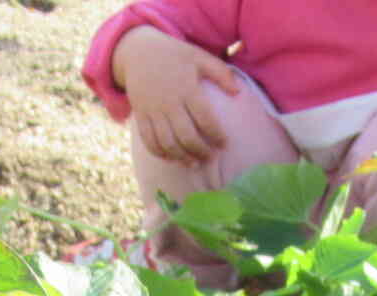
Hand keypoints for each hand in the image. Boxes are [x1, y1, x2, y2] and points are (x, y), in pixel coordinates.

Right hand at [112, 24, 242, 164]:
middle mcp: (170, 102)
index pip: (205, 119)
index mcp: (187, 89)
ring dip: (182, 157)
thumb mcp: (199, 57)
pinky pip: (149, 141)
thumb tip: (238, 92)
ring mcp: (153, 110)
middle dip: (201, 151)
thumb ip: (221, 73)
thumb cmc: (174, 55)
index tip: (224, 144)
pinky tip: (172, 158)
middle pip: (187, 136)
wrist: (137, 51)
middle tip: (210, 157)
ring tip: (194, 163)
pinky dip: (160, 154)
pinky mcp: (140, 115)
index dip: (217, 135)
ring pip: (168, 143)